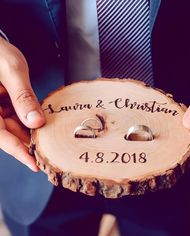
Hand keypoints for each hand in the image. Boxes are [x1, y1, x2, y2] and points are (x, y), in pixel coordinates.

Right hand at [0, 37, 44, 170]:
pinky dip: (29, 121)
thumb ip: (23, 97)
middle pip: (8, 134)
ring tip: (49, 141)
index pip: (1, 137)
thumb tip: (36, 122)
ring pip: (14, 127)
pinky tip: (41, 124)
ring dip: (30, 134)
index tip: (35, 165)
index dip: (18, 152)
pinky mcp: (3, 103)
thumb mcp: (11, 71)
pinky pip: (15, 117)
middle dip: (28, 145)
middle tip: (49, 154)